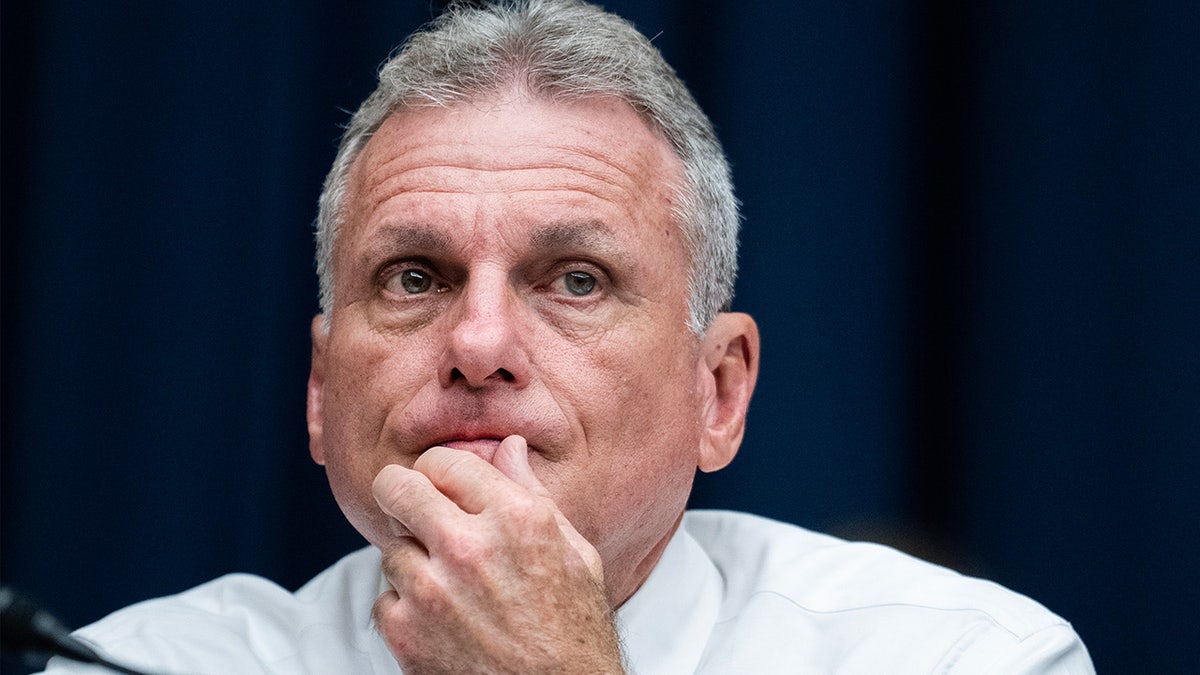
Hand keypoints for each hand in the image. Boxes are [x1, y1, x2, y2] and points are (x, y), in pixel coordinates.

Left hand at [370, 435, 624, 673]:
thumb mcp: (573, 552)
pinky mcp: (406, 633)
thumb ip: (532, 492)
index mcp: (516, 519)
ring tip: (448, 583)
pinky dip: (406, 608)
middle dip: (400, 493)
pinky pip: (386, 598)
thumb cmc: (574, 631)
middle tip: (409, 506)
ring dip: (412, 559)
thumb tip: (508, 446)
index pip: (444, 461)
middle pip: (397, 488)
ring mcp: (431, 592)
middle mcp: (469, 548)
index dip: (437, 469)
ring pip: (390, 546)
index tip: (436, 481)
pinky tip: (442, 620)